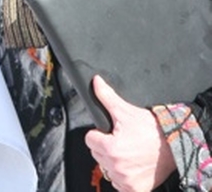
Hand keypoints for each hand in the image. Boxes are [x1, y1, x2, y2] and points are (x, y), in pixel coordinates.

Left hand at [85, 76, 176, 190]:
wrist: (173, 145)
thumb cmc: (150, 129)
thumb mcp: (125, 110)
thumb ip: (106, 96)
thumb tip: (95, 82)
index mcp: (110, 148)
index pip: (89, 140)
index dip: (98, 133)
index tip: (109, 132)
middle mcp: (116, 167)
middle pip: (97, 154)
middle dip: (105, 147)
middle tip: (121, 140)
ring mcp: (126, 181)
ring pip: (107, 169)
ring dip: (114, 162)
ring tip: (128, 152)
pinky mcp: (135, 189)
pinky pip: (119, 184)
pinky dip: (124, 176)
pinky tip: (133, 165)